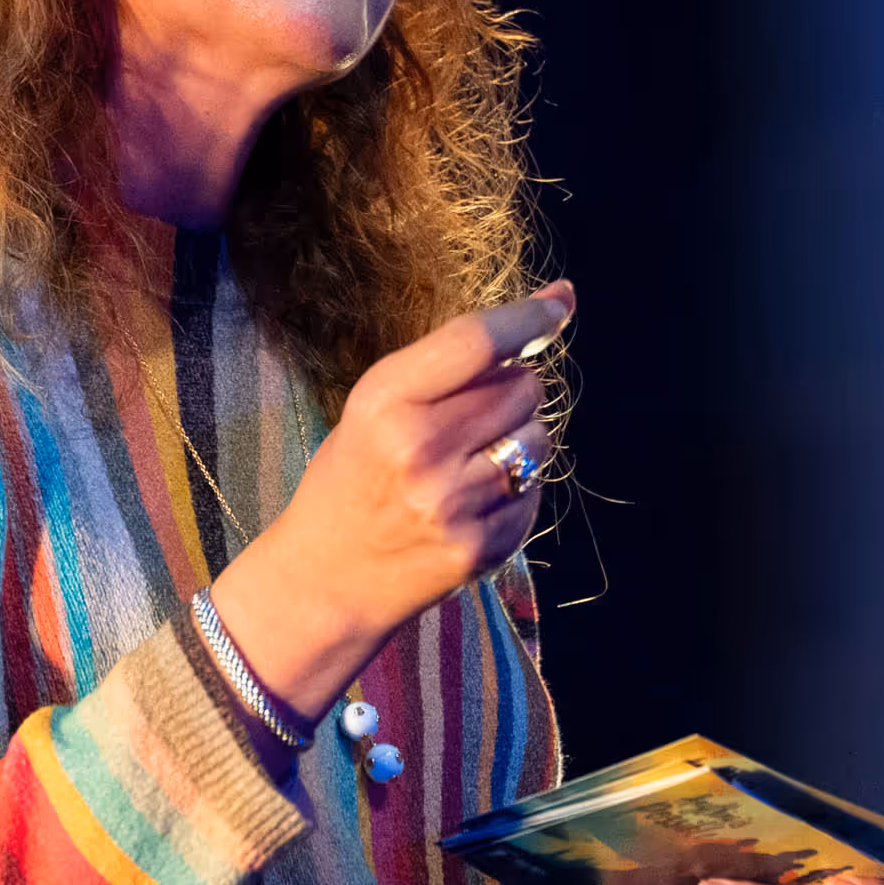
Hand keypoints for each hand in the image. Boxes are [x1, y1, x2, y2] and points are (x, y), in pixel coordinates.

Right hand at [206, 283, 569, 710]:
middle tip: (473, 418)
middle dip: (512, 392)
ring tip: (471, 463)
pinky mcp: (481, 546)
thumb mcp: (371, 412)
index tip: (559, 301)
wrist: (324, 583)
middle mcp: (421, 450)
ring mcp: (455, 503)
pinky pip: (535, 493)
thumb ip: (444, 371)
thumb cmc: (349, 483)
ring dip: (518, 441)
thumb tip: (546, 316)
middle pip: (521, 388)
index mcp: (385, 403)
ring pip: (538, 439)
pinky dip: (516, 491)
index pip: (476, 342)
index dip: (527, 317)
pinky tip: (472, 504)